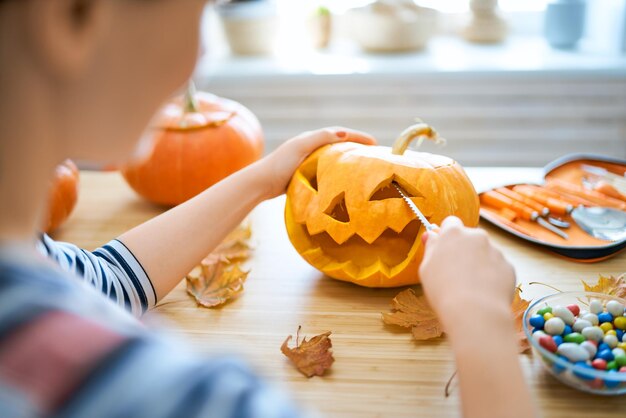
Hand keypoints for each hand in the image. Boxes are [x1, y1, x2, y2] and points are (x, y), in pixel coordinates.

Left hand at [256, 127, 375, 198]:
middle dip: (355, 146)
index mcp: (310, 138)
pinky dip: (337, 172)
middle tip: (372, 154)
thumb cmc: (280, 164)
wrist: (260, 183)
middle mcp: (309, 147)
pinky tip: (342, 182)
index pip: (339, 133)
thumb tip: (344, 133)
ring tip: (362, 167)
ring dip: (347, 160)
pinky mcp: (303, 174)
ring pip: (332, 158)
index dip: (358, 136)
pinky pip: (326, 170)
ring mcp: (306, 161)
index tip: (374, 143)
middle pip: (337, 144)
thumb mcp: (301, 148)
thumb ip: (320, 138)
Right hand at [419, 216, 515, 334]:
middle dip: (465, 250)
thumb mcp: (426, 268)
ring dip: (479, 263)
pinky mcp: (508, 266)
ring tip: (471, 287)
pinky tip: (483, 292)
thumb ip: (431, 247)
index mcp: (454, 233)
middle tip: (456, 272)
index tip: (444, 249)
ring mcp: (495, 250)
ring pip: (485, 253)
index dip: (447, 236)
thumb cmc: (444, 290)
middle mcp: (477, 236)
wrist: (475, 312)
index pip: (451, 223)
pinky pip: (498, 268)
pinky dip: (492, 277)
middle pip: (470, 238)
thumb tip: (430, 235)